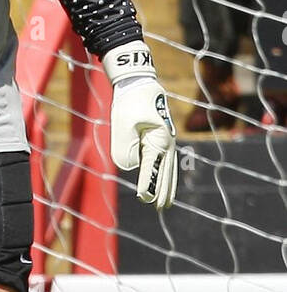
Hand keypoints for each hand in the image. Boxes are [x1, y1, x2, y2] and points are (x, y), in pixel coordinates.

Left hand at [102, 40, 177, 209]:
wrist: (139, 83)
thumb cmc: (130, 102)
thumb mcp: (122, 123)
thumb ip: (124, 146)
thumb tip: (131, 166)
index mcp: (158, 139)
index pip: (152, 167)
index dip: (147, 183)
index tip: (144, 198)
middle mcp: (167, 142)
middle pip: (165, 171)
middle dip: (161, 190)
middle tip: (159, 208)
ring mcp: (168, 140)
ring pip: (169, 168)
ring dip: (167, 185)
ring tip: (165, 203)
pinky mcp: (163, 138)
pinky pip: (167, 162)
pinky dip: (167, 174)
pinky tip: (165, 183)